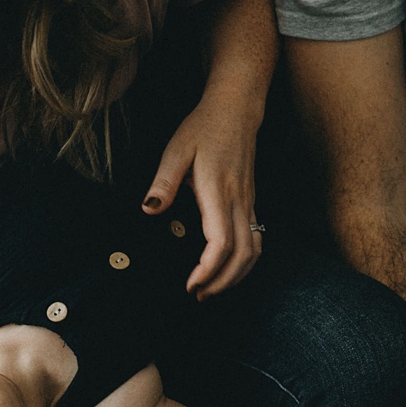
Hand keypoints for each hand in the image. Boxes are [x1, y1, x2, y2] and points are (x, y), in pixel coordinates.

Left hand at [142, 95, 262, 298]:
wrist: (235, 111)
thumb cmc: (203, 128)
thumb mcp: (176, 150)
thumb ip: (164, 181)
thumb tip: (150, 209)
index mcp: (219, 192)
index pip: (222, 243)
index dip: (208, 270)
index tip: (190, 284)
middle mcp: (239, 202)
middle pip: (243, 255)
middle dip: (222, 282)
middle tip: (198, 295)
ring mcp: (249, 203)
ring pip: (255, 251)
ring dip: (236, 276)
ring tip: (211, 288)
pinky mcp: (251, 202)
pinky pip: (256, 240)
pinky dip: (244, 262)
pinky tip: (227, 268)